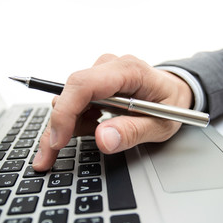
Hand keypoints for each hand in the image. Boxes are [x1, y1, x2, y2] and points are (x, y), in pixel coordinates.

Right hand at [32, 54, 192, 171]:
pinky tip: (93, 127)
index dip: (66, 112)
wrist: (174, 90)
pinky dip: (75, 120)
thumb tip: (102, 139)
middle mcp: (110, 66)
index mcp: (129, 70)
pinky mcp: (95, 81)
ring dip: (68, 125)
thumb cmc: (171, 104)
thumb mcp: (161, 125)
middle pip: (70, 92)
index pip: (85, 84)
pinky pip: (75, 101)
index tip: (58, 140)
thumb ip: (134, 132)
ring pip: (68, 98)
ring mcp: (101, 72)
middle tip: (48, 156)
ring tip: (91, 135)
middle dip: (56, 127)